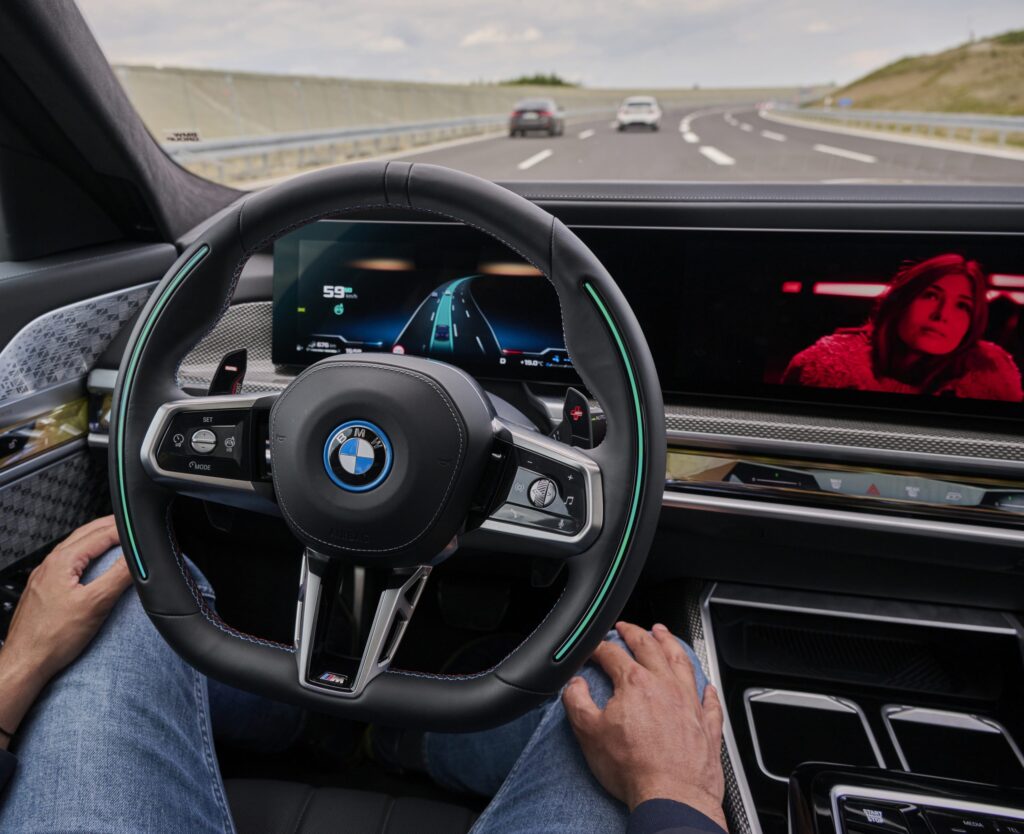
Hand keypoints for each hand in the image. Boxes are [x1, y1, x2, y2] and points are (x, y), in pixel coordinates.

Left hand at [0, 516, 131, 744]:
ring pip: (75, 547)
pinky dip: (86, 554)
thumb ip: (119, 575)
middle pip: (85, 534)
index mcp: (61, 561)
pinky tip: (92, 566)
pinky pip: (68, 562)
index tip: (142, 529)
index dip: (124, 529)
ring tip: (116, 540)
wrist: (25, 663)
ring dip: (97, 539)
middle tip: (132, 527)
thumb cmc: (53, 638)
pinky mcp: (43, 590)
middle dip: (110, 527)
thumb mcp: (96, 604)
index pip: (100, 534)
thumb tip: (138, 557)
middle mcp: (49, 565)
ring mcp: (44, 577)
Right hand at [562, 621, 726, 828]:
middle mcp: (665, 685)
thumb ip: (577, 702)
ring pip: (681, 662)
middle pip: (650, 647)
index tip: (594, 648)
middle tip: (627, 627)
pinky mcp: (707, 724)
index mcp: (635, 683)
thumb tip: (574, 686)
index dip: (600, 647)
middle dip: (636, 633)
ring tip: (664, 635)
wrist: (672, 795)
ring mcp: (689, 702)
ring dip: (670, 644)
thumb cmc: (633, 768)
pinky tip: (705, 685)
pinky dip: (706, 688)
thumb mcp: (589, 733)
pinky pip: (709, 698)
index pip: (613, 654)